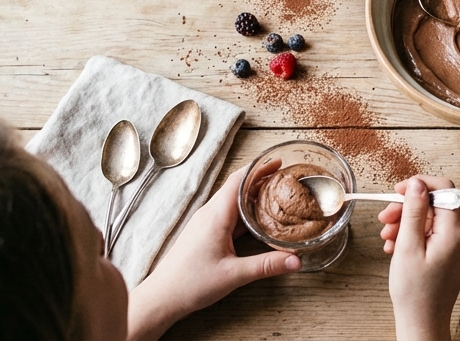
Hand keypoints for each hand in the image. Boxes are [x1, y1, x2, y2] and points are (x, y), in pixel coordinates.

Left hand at [128, 162, 300, 340]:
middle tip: (284, 178)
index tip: (279, 162)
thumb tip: (296, 261)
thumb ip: (267, 265)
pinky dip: (244, 210)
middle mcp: (209, 214)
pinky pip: (227, 213)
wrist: (162, 297)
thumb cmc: (190, 284)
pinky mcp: (204, 233)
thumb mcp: (234, 275)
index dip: (260, 168)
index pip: (239, 180)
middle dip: (260, 178)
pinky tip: (256, 219)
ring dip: (252, 194)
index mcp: (216, 215)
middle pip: (236, 186)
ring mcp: (205, 223)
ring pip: (231, 200)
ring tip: (275, 194)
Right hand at [377, 176, 459, 339]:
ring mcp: (459, 244)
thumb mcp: (408, 246)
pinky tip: (396, 246)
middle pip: (435, 204)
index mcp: (456, 231)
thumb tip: (417, 184)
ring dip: (406, 223)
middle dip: (407, 207)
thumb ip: (414, 211)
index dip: (420, 185)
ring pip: (431, 218)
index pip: (444, 189)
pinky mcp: (453, 251)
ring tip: (387, 237)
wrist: (423, 322)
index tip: (399, 190)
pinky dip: (414, 234)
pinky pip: (433, 232)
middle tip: (385, 218)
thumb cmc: (415, 292)